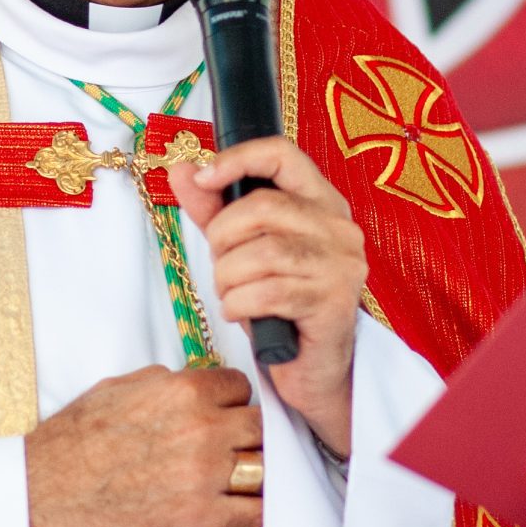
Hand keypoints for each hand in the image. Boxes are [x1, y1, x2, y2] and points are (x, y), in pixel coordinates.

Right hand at [23, 365, 262, 526]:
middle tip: (236, 446)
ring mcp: (205, 474)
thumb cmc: (71, 442)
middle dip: (248, 434)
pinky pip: (253, 512)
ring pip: (263, 466)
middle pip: (259, 426)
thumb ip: (162, 383)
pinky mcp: (200, 516)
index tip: (228, 412)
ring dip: (256, 471)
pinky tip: (255, 511)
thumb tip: (187, 382)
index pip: (240, 387)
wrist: (45, 494)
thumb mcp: (117, 389)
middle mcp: (202, 429)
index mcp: (182, 391)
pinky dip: (259, 513)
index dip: (234, 400)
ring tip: (245, 477)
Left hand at [176, 136, 367, 457]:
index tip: (204, 178)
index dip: (238, 159)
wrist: (313, 371)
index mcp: (322, 204)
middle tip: (221, 265)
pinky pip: (268, 292)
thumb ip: (214, 210)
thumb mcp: (242, 252)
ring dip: (228, 278)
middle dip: (223, 238)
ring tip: (231, 294)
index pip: (283, 155)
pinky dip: (239, 303)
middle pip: (263, 207)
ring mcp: (343, 266)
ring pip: (262, 252)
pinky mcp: (335, 303)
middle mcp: (340, 229)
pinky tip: (240, 312)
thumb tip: (182, 170)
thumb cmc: (280, 307)